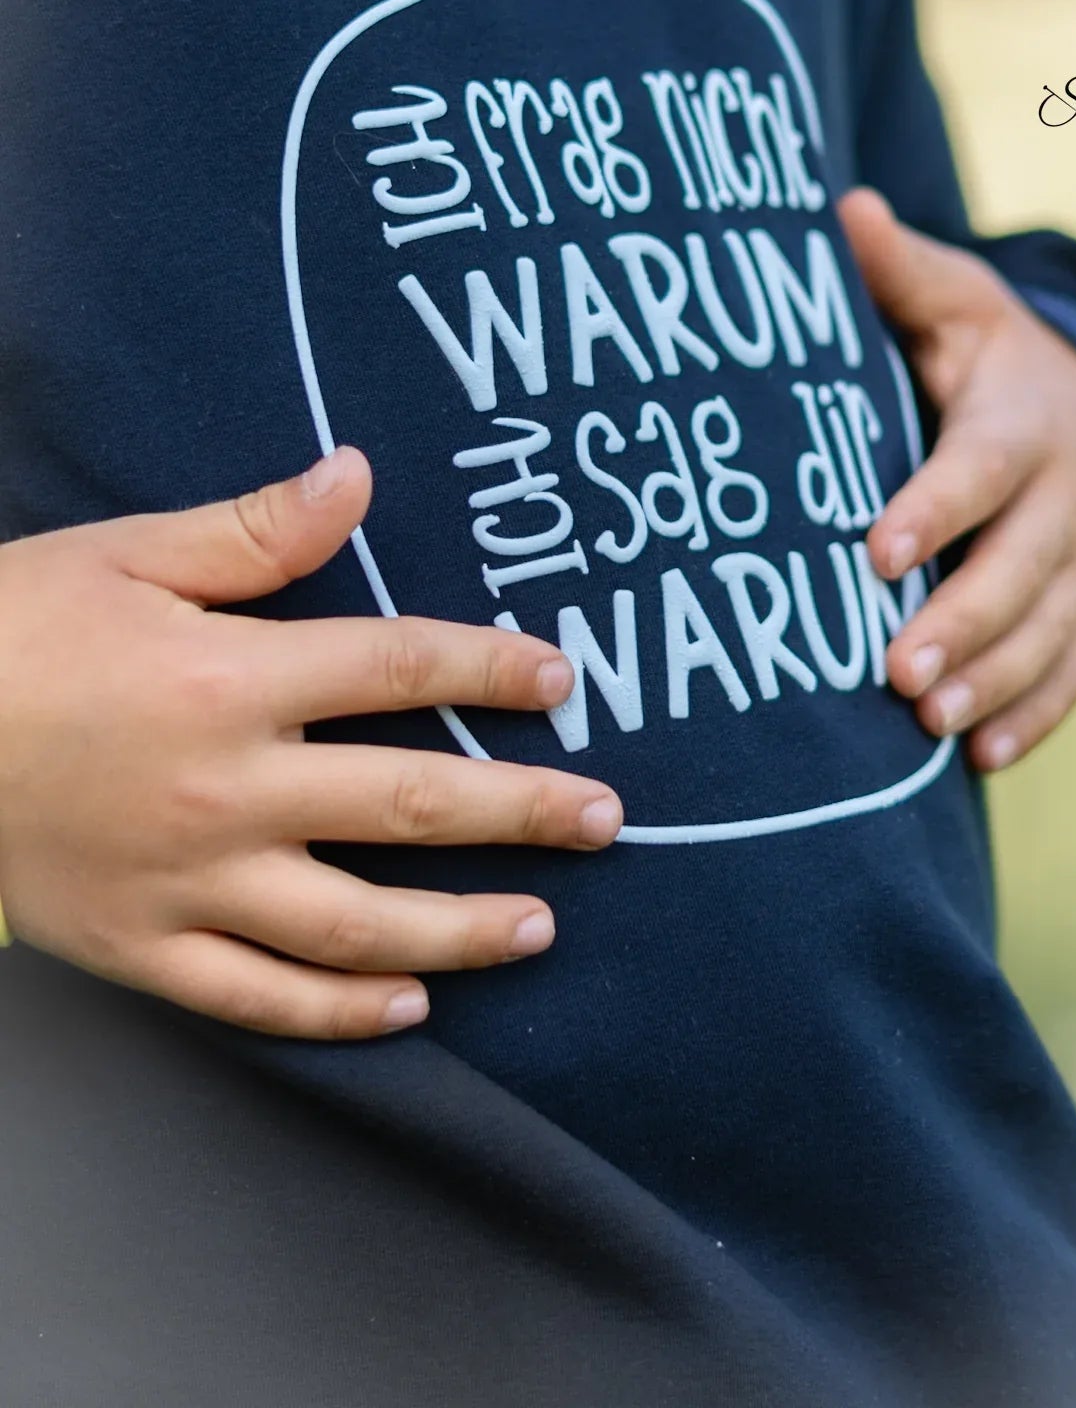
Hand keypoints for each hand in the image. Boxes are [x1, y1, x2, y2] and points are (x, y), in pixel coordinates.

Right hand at [0, 448, 620, 1039]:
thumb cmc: (8, 632)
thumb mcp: (124, 556)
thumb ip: (254, 532)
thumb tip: (358, 473)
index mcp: (233, 676)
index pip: (399, 666)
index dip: (491, 669)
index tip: (559, 680)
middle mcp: (229, 788)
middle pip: (410, 802)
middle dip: (524, 810)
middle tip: (607, 819)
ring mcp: (189, 882)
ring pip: (356, 923)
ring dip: (462, 927)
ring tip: (542, 926)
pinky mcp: (142, 948)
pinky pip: (258, 998)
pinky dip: (339, 1011)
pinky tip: (408, 1007)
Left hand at [839, 190, 1075, 773]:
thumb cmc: (995, 362)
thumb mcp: (958, 306)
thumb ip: (901, 272)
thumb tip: (841, 210)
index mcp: (1023, 423)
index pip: (977, 471)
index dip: (932, 511)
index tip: (873, 552)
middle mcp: (1066, 500)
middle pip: (1018, 570)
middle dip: (961, 622)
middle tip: (896, 672)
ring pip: (1047, 633)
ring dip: (991, 682)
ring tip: (929, 722)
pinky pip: (1072, 673)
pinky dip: (1033, 717)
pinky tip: (980, 757)